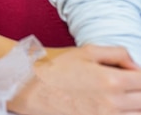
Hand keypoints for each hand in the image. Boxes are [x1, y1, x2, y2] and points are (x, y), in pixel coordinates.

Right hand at [11, 45, 140, 114]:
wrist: (28, 86)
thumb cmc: (55, 66)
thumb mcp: (86, 50)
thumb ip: (118, 53)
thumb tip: (135, 66)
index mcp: (112, 80)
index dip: (139, 76)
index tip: (132, 75)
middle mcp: (112, 102)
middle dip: (138, 92)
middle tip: (126, 86)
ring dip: (134, 107)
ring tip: (120, 98)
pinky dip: (122, 114)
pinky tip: (112, 107)